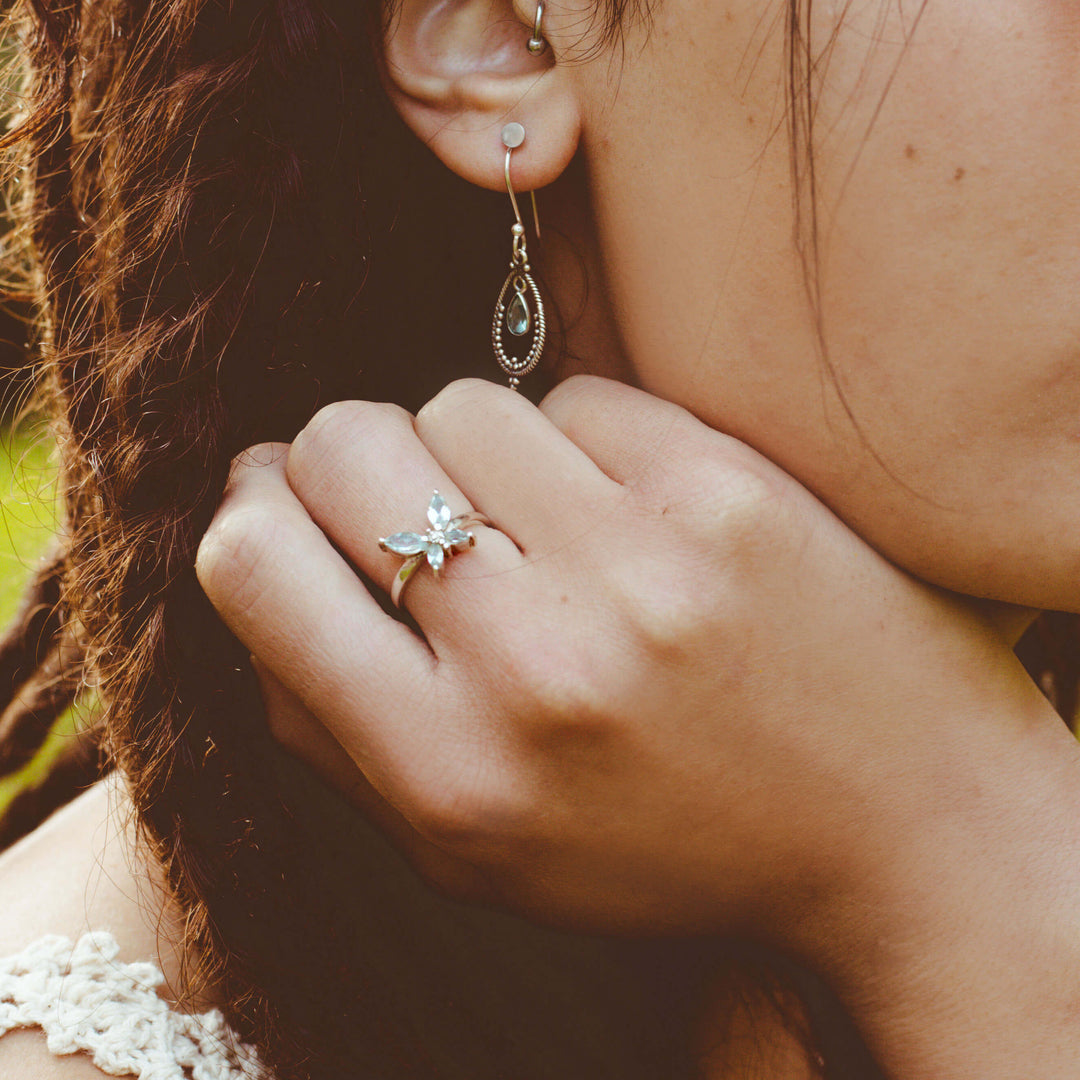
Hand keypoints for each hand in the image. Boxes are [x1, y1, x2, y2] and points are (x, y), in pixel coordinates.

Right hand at [195, 375, 1045, 930]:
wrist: (899, 829)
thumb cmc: (666, 845)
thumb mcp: (470, 847)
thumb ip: (330, 724)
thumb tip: (255, 557)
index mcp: (444, 769)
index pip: (249, 564)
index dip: (255, 513)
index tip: (293, 510)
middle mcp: (532, 664)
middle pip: (343, 447)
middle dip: (354, 462)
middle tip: (417, 502)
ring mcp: (636, 565)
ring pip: (459, 402)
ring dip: (476, 450)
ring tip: (541, 519)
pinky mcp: (724, 491)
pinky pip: (580, 394)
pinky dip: (581, 440)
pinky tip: (631, 509)